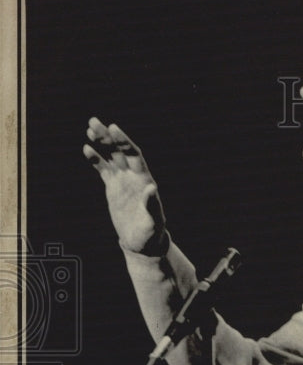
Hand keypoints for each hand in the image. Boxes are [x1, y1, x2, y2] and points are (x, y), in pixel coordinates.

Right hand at [83, 118, 166, 254]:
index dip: (124, 142)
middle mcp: (134, 177)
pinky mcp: (113, 187)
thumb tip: (151, 187)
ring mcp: (123, 181)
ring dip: (102, 143)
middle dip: (109, 136)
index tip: (113, 128)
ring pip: (111, 157)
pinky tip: (86, 149)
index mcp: (144, 180)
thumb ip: (152, 205)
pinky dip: (96, 159)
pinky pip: (103, 170)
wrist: (141, 243)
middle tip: (94, 121)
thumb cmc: (150, 234)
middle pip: (120, 151)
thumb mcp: (153, 222)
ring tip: (90, 128)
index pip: (134, 155)